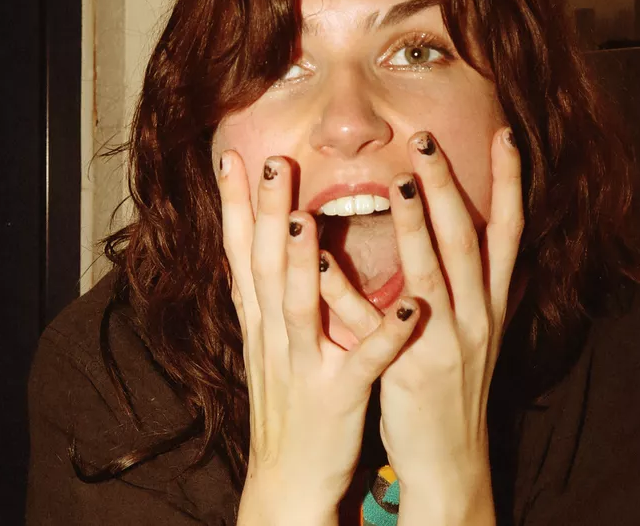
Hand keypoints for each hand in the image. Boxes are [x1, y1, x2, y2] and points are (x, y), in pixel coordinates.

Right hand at [218, 153, 420, 525]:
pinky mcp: (337, 399)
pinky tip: (406, 308)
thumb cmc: (290, 405)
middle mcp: (276, 339)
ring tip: (310, 222)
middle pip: (266, 269)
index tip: (233, 157)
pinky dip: (382, 335)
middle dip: (268, 215)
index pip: (243, 256)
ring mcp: (304, 368)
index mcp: (263, 324)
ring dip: (305, 267)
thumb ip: (272, 297)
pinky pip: (363, 364)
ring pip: (300, 310)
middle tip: (272, 163)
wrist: (289, 481)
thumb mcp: (272, 346)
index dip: (238, 207)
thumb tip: (270, 242)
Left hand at [318, 129, 523, 524]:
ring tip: (396, 181)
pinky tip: (320, 260)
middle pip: (466, 240)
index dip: (511, 183)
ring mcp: (444, 343)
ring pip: (432, 273)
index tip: (504, 133)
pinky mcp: (406, 370)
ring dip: (414, 225)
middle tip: (426, 139)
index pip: (510, 232)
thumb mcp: (482, 329)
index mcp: (492, 303)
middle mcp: (476, 316)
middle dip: (449, 187)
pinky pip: (372, 326)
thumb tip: (490, 229)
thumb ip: (481, 281)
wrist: (451, 457)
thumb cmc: (457, 385)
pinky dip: (345, 291)